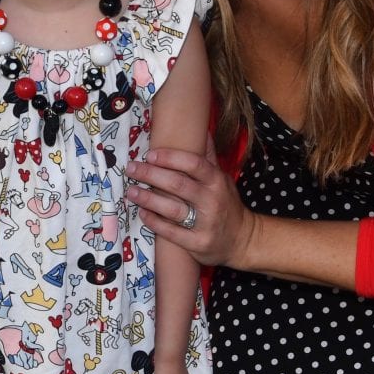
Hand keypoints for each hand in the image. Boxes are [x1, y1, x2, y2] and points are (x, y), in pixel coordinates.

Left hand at [126, 139, 255, 268]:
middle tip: (131, 168)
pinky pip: (171, 232)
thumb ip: (208, 157)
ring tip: (131, 191)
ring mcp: (204, 223)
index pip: (194, 163)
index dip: (170, 158)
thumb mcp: (222, 178)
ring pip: (172, 209)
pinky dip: (154, 222)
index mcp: (216, 181)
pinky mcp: (197, 243)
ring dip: (148, 199)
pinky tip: (142, 213)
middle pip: (178, 184)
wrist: (242, 239)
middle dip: (151, 175)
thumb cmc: (226, 204)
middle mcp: (211, 201)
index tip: (150, 154)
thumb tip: (201, 129)